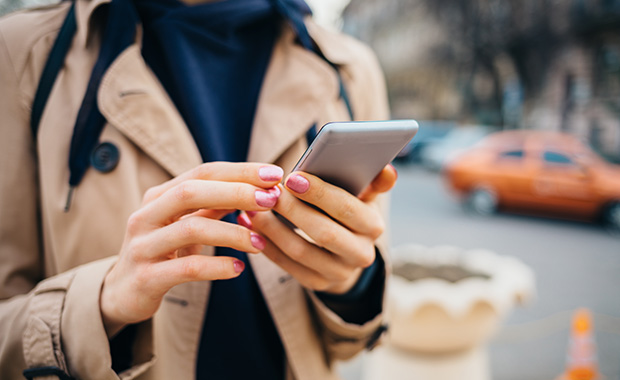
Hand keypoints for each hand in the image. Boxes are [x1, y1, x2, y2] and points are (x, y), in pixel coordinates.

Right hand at [100, 162, 282, 335]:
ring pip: (192, 229)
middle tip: (271, 199)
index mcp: (159, 196)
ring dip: (233, 233)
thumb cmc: (162, 252)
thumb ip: (213, 206)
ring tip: (260, 243)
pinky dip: (217, 266)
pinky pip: (187, 267)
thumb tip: (257, 189)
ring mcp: (143, 246)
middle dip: (236, 192)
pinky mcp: (147, 277)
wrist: (122, 293)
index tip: (274, 174)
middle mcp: (146, 215)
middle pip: (192, 192)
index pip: (203, 173)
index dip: (239, 171)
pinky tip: (238, 269)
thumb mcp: (185, 224)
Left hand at [242, 165, 396, 293]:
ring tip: (252, 208)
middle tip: (268, 193)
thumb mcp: (363, 196)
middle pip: (323, 233)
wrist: (345, 252)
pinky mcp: (317, 283)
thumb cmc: (348, 211)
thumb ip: (372, 182)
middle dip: (293, 211)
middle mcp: (361, 254)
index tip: (291, 177)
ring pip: (300, 251)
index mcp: (373, 227)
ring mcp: (338, 273)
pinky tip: (250, 226)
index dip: (319, 193)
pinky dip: (266, 244)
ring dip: (272, 228)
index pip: (347, 209)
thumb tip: (387, 169)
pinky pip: (286, 265)